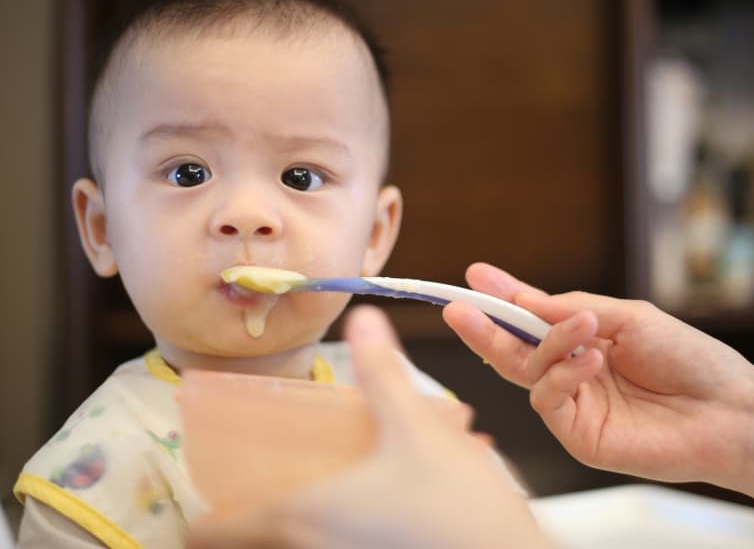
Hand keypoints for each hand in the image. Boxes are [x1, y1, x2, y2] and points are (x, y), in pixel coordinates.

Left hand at [187, 305, 548, 548]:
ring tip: (312, 499)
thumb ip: (383, 373)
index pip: (219, 532)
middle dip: (245, 527)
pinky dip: (326, 538)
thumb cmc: (457, 505)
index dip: (204, 520)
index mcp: (306, 514)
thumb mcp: (415, 427)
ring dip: (288, 532)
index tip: (204, 506)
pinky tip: (363, 516)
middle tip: (256, 497)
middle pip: (250, 548)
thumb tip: (366, 320)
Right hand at [443, 263, 753, 508]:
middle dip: (484, 327)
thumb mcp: (628, 317)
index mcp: (583, 342)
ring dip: (547, 344)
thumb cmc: (688, 359)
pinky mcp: (576, 434)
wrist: (728, 410)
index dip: (503, 299)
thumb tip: (526, 300)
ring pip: (528, 372)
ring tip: (581, 329)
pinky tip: (591, 361)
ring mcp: (572, 405)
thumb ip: (573, 310)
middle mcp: (571, 372)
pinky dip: (561, 375)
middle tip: (457, 308)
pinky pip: (546, 399)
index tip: (475, 277)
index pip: (532, 321)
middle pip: (513, 351)